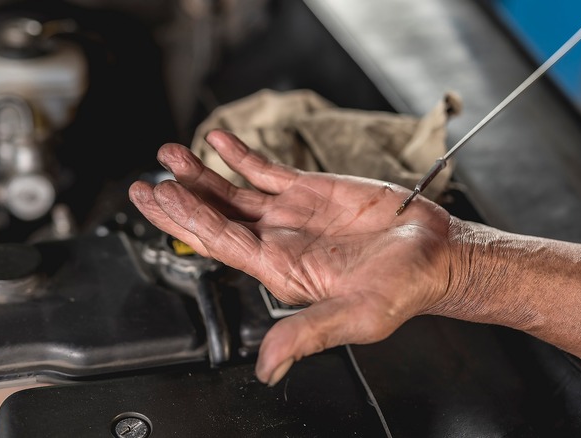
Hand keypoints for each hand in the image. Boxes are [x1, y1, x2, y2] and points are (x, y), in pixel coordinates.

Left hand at [129, 130, 455, 385]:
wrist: (435, 254)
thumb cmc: (402, 288)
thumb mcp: (357, 316)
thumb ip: (308, 335)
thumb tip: (267, 369)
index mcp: (281, 270)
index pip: (222, 242)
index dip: (190, 219)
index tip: (162, 197)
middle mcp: (278, 241)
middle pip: (215, 218)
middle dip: (178, 200)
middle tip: (145, 183)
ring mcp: (291, 214)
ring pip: (233, 192)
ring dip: (201, 174)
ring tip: (172, 154)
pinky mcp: (310, 191)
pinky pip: (265, 171)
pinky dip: (240, 155)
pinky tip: (218, 140)